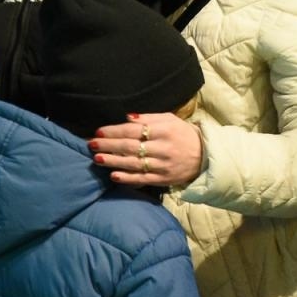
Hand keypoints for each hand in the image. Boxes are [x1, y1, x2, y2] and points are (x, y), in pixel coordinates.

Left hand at [89, 112, 203, 188]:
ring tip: (97, 159)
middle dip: (109, 145)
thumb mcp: (170, 119)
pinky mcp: (163, 179)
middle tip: (92, 144)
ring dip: (113, 161)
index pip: (133, 130)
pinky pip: (142, 179)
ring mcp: (163, 165)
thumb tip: (126, 118)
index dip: (114, 131)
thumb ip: (148, 118)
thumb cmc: (183, 134)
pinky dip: (127, 178)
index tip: (99, 131)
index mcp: (164, 130)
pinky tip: (113, 176)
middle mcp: (163, 148)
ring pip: (134, 163)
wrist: (205, 156)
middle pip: (130, 146)